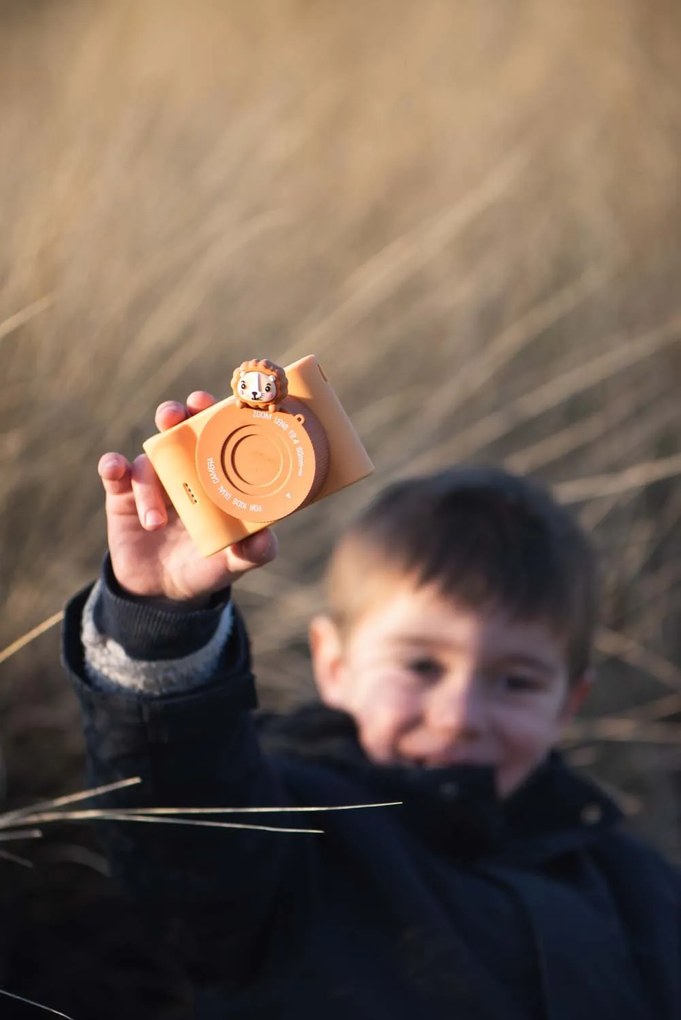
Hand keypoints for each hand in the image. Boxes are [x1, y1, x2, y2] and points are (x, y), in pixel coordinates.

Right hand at [98, 391, 277, 599]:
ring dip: (148, 483)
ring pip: (147, 461)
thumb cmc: (207, 565)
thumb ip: (251, 553)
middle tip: (173, 417)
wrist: (164, 591)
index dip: (214, 412)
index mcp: (213, 474)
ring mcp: (152, 480)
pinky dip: (112, 465)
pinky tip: (114, 468)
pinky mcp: (121, 496)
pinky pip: (114, 473)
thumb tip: (265, 542)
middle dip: (174, 415)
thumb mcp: (233, 562)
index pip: (215, 433)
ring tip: (156, 523)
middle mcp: (183, 469)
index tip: (211, 402)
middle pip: (176, 428)